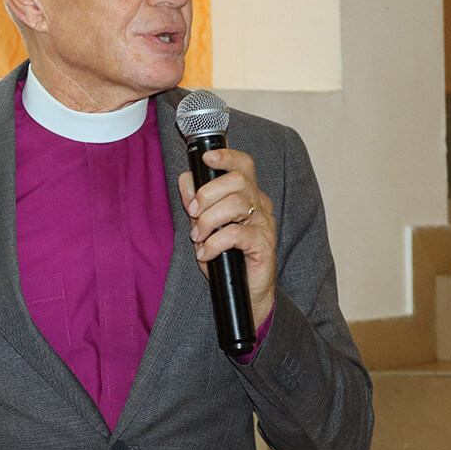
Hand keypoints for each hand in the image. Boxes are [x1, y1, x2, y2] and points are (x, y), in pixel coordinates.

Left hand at [178, 148, 275, 323]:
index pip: (243, 165)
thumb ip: (195, 202)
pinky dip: (214, 243)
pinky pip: (236, 234)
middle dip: (207, 194)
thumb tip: (186, 179)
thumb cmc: (225, 257)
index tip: (206, 158)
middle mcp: (260, 205)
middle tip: (193, 213)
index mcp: (248, 195)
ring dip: (208, 221)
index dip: (227, 157)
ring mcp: (264, 224)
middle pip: (237, 181)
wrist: (244, 292)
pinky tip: (206, 253)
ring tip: (199, 238)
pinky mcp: (264, 245)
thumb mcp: (203, 226)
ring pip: (236, 205)